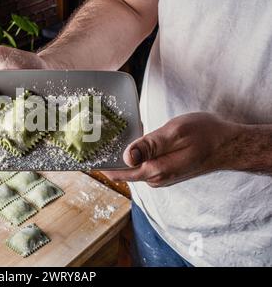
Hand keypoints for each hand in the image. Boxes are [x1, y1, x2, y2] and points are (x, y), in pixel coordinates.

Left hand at [102, 112, 240, 186]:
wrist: (228, 144)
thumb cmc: (205, 134)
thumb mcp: (176, 133)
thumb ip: (150, 145)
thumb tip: (126, 157)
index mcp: (155, 170)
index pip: (118, 173)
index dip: (99, 164)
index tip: (82, 154)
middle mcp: (155, 178)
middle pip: (121, 170)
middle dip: (107, 156)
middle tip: (90, 137)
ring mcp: (159, 176)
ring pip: (131, 166)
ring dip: (119, 153)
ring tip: (104, 136)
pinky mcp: (163, 170)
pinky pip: (141, 163)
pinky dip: (132, 153)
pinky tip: (127, 139)